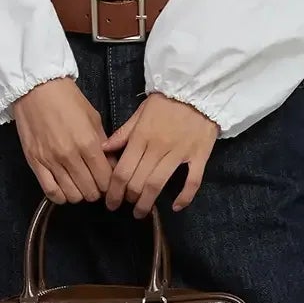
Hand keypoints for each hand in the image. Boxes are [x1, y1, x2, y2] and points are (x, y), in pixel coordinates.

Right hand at [9, 77, 112, 203]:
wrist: (37, 88)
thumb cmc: (67, 99)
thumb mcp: (93, 118)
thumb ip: (103, 144)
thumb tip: (111, 165)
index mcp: (88, 143)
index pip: (105, 180)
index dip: (110, 184)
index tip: (108, 180)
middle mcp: (70, 156)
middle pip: (90, 191)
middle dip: (96, 190)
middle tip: (95, 182)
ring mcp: (51, 161)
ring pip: (72, 195)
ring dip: (79, 194)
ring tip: (80, 185)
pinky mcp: (35, 163)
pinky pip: (50, 192)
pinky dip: (61, 196)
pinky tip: (65, 188)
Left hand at [102, 92, 218, 217]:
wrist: (197, 90)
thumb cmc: (166, 102)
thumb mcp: (140, 113)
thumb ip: (123, 133)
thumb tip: (103, 149)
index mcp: (141, 137)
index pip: (123, 171)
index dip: (114, 191)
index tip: (111, 202)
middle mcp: (158, 147)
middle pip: (138, 181)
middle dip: (129, 199)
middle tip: (125, 207)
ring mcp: (180, 153)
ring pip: (159, 184)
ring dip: (148, 202)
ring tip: (141, 212)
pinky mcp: (199, 156)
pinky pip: (193, 181)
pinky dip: (184, 197)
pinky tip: (176, 207)